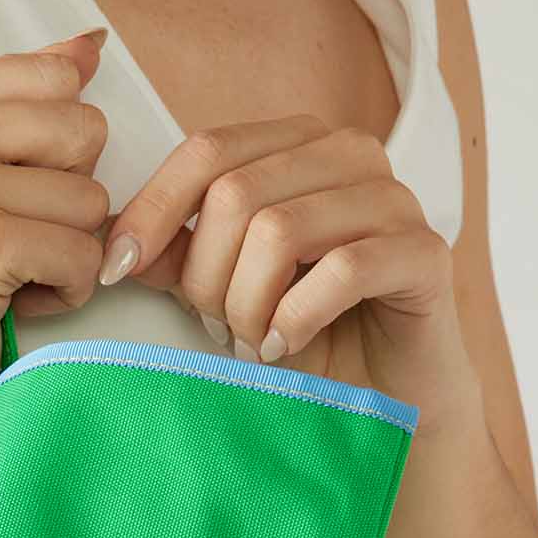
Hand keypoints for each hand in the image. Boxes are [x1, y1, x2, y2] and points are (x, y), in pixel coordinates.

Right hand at [0, 32, 111, 416]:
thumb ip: (25, 96)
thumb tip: (92, 43)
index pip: (59, 79)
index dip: (56, 144)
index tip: (3, 186)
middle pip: (86, 131)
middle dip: (70, 194)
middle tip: (9, 230)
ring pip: (92, 199)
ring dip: (66, 248)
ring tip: (9, 266)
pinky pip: (83, 254)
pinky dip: (65, 288)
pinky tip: (14, 298)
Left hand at [96, 117, 478, 428]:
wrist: (382, 394)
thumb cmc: (300, 332)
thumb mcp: (221, 287)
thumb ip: (175, 254)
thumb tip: (113, 238)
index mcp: (296, 144)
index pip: (205, 152)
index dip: (150, 212)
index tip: (115, 272)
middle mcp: (348, 153)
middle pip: (235, 195)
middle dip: (206, 277)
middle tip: (219, 328)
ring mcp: (394, 197)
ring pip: (280, 231)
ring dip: (248, 306)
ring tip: (254, 343)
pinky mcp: (425, 252)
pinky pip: (342, 270)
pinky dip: (296, 318)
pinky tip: (285, 347)